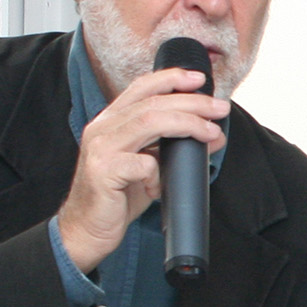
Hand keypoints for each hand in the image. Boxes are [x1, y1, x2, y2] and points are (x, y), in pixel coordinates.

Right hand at [55, 66, 227, 273]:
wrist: (87, 229)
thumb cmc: (118, 196)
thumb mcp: (150, 165)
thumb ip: (173, 147)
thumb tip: (213, 134)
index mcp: (111, 121)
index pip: (141, 88)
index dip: (170, 78)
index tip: (199, 79)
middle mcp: (102, 129)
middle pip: (152, 103)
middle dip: (191, 102)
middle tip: (219, 108)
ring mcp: (101, 148)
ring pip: (148, 122)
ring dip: (186, 124)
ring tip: (210, 133)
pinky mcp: (102, 172)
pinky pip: (142, 164)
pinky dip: (159, 173)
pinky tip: (160, 187)